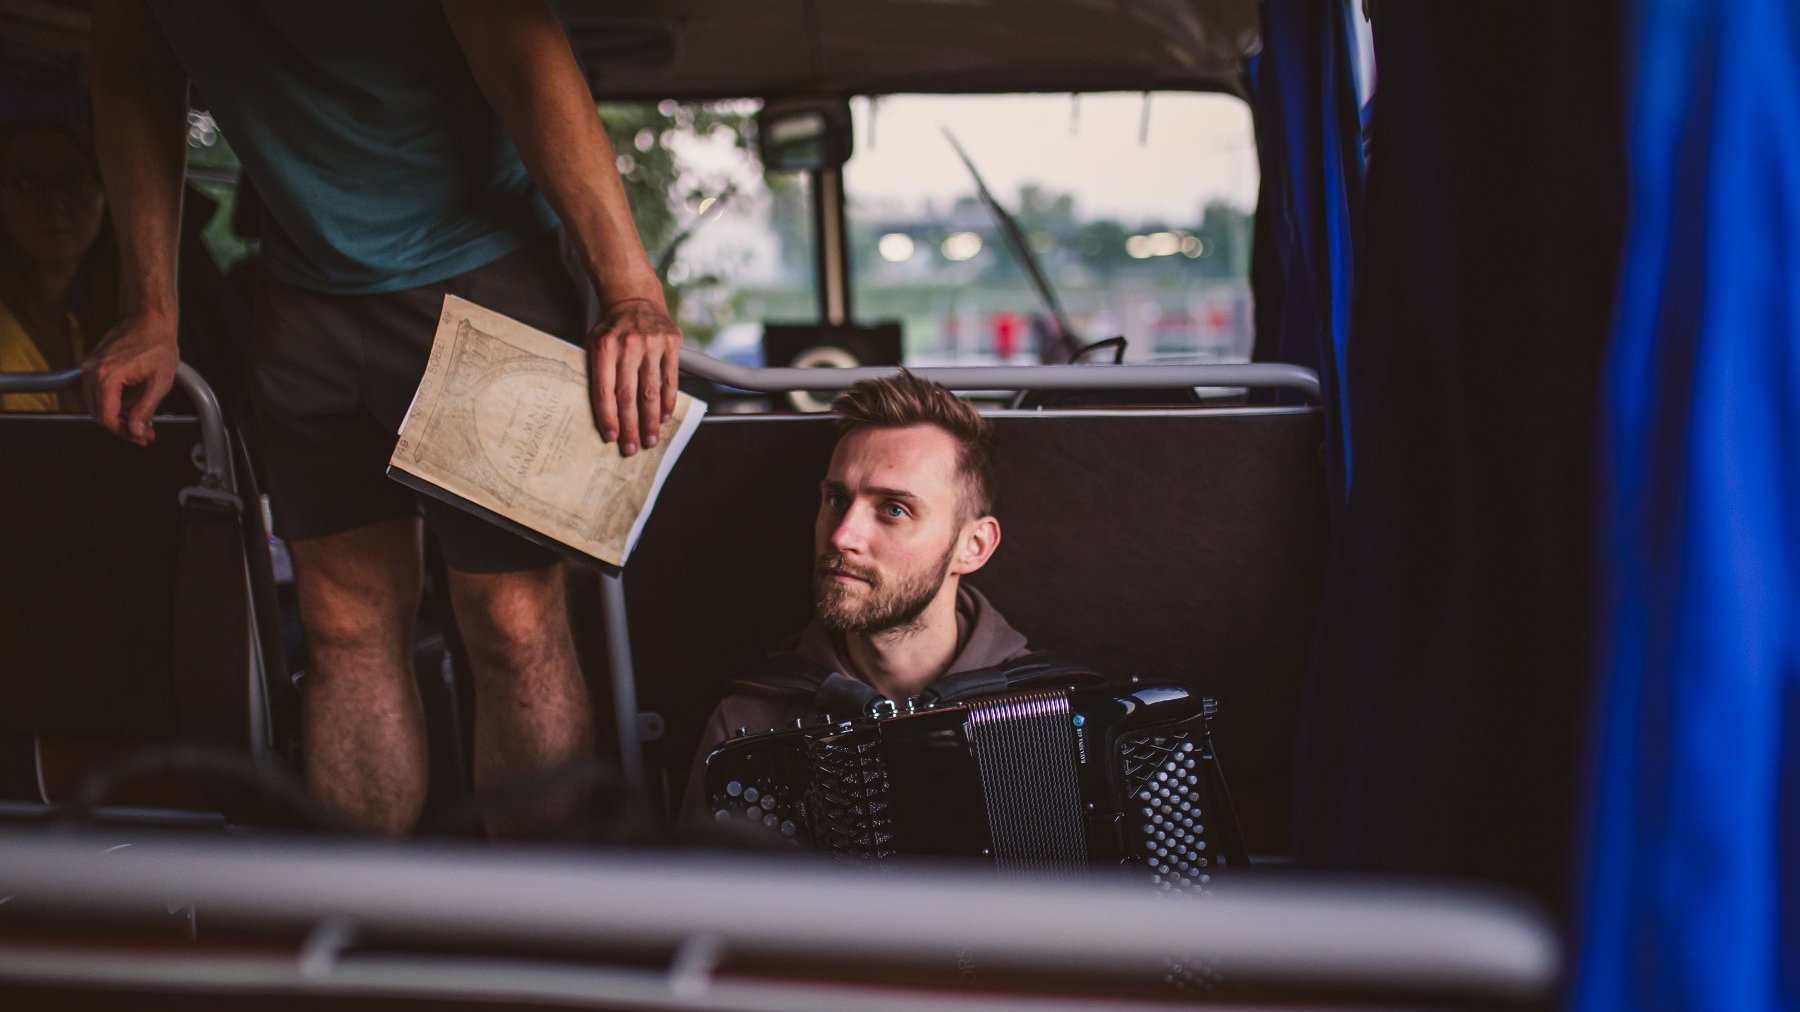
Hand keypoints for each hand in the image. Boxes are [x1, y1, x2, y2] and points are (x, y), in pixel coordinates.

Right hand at [82, 310, 179, 446]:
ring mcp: (89, 367)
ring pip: (97, 405)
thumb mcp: (160, 382)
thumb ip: (146, 409)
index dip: (124, 433)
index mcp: (107, 377)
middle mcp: (92, 372)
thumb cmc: (158, 346)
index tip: (141, 439)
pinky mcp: (92, 364)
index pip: (106, 418)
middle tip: (144, 433)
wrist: (150, 320)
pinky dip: (113, 402)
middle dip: (122, 427)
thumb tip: (137, 432)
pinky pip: (98, 392)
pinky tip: (134, 404)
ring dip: (117, 416)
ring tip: (142, 421)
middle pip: (98, 414)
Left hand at [586, 297, 680, 455]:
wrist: (635, 298)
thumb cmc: (612, 327)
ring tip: (650, 438)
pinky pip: (670, 380)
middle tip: (632, 447)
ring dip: (651, 420)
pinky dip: (667, 402)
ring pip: (651, 391)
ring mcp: (652, 344)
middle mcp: (628, 345)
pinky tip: (664, 416)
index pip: (605, 391)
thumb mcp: (595, 343)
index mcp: (604, 347)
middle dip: (630, 426)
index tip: (611, 437)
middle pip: (629, 396)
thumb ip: (598, 372)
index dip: (608, 417)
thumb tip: (603, 412)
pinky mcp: (671, 343)